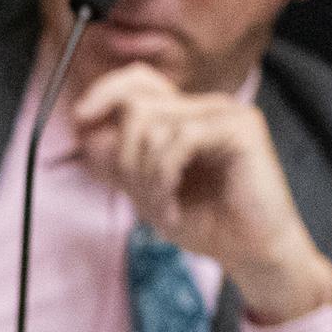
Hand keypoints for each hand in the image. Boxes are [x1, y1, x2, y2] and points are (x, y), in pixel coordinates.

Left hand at [70, 65, 331, 325]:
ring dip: (145, 178)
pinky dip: (164, 179)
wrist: (250, 250)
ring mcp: (226, 113)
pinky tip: (173, 208)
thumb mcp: (148, 192)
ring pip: (153, 128)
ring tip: (162, 209)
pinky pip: (180, 140)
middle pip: (137, 106)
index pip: (139, 80)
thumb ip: (120, 164)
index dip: (105, 92)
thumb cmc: (206, 223)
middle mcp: (205, 107)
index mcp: (185, 116)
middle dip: (124, 159)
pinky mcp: (242, 127)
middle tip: (142, 198)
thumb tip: (87, 135)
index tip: (80, 118)